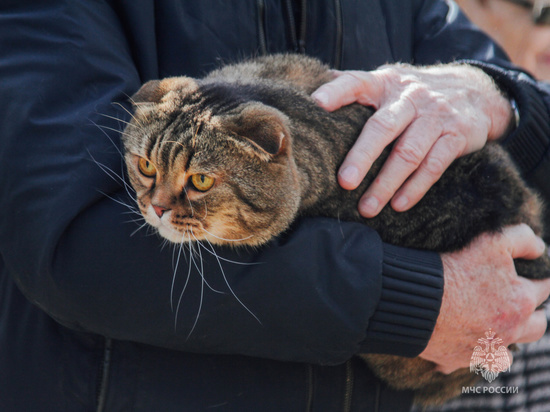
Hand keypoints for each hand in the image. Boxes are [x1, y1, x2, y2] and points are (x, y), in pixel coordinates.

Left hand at [312, 64, 514, 217]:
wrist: (478, 91)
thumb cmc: (415, 94)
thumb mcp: (388, 81)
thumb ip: (355, 85)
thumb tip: (308, 89)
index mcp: (386, 83)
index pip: (357, 82)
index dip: (337, 91)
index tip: (316, 104)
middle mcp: (410, 97)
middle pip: (383, 127)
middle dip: (362, 156)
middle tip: (344, 182)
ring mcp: (436, 116)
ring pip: (408, 153)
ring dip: (386, 184)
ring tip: (366, 208)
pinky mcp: (457, 136)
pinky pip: (434, 166)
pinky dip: (415, 188)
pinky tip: (398, 205)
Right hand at [419, 224, 549, 373]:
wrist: (413, 298)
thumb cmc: (453, 269)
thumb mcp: (492, 241)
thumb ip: (523, 239)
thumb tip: (539, 249)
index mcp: (520, 301)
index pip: (545, 287)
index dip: (537, 276)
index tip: (527, 270)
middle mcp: (509, 330)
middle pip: (537, 325)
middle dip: (531, 311)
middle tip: (514, 298)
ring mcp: (484, 348)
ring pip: (509, 353)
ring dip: (506, 339)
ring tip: (492, 325)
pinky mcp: (458, 359)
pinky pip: (471, 361)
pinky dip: (471, 353)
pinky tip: (461, 341)